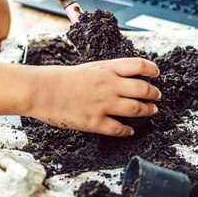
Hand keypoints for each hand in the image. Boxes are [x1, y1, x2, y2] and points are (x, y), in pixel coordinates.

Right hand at [27, 58, 160, 136]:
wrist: (40, 91)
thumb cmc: (58, 78)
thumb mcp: (86, 68)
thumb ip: (106, 72)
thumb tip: (122, 78)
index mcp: (106, 69)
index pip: (138, 65)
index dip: (152, 69)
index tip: (156, 74)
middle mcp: (109, 85)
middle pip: (143, 89)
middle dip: (154, 94)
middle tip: (157, 96)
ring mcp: (103, 104)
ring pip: (137, 109)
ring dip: (147, 110)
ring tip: (152, 111)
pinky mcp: (95, 122)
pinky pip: (119, 128)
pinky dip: (128, 131)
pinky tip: (130, 131)